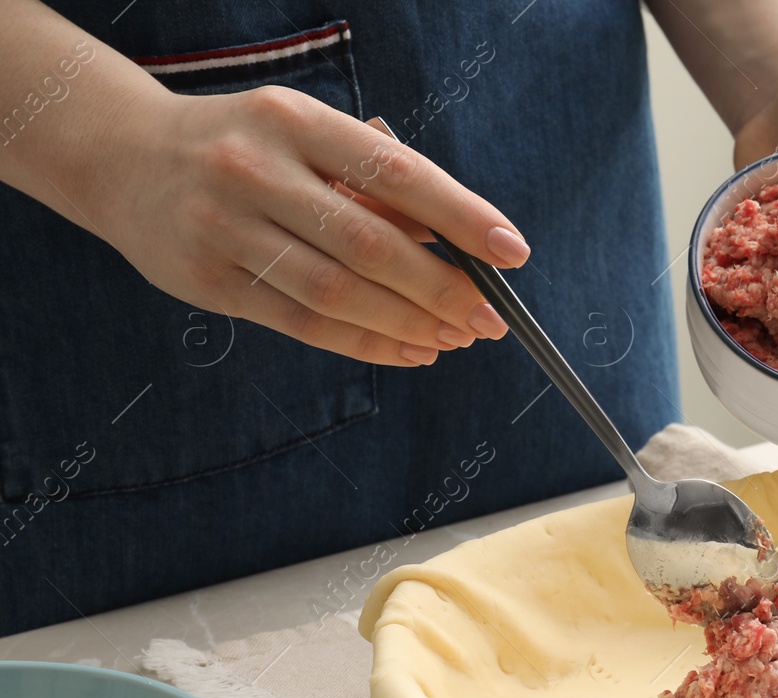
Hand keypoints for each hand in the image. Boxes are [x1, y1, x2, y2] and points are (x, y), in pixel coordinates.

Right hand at [87, 85, 524, 365]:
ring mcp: (226, 228)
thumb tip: (455, 242)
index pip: (396, 173)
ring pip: (338, 293)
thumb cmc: (244, 147)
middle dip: (443, 288)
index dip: (461, 216)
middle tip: (490, 317)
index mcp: (295, 122)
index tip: (511, 250)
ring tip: (457, 339)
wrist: (122, 157)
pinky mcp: (209, 281)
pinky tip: (411, 351)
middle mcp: (256, 170)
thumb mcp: (305, 137)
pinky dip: (368, 343)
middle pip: (371, 244)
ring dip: (410, 324)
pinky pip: (305, 324)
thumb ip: (372, 182)